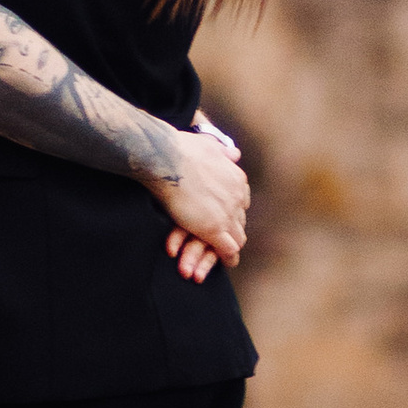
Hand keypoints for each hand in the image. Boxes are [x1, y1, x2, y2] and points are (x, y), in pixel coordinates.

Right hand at [151, 123, 248, 276]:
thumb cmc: (180, 149)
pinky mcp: (214, 229)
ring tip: (226, 256)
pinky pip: (228, 250)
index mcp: (236, 178)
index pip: (241, 201)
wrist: (166, 158)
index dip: (232, 210)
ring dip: (230, 247)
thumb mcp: (209, 145)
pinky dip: (228, 258)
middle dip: (232, 230)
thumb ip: (223, 152)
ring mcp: (227, 214)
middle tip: (224, 239)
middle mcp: (237, 196)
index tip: (225, 216)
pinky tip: (227, 263)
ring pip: (237, 238)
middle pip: (240, 220)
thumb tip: (235, 153)